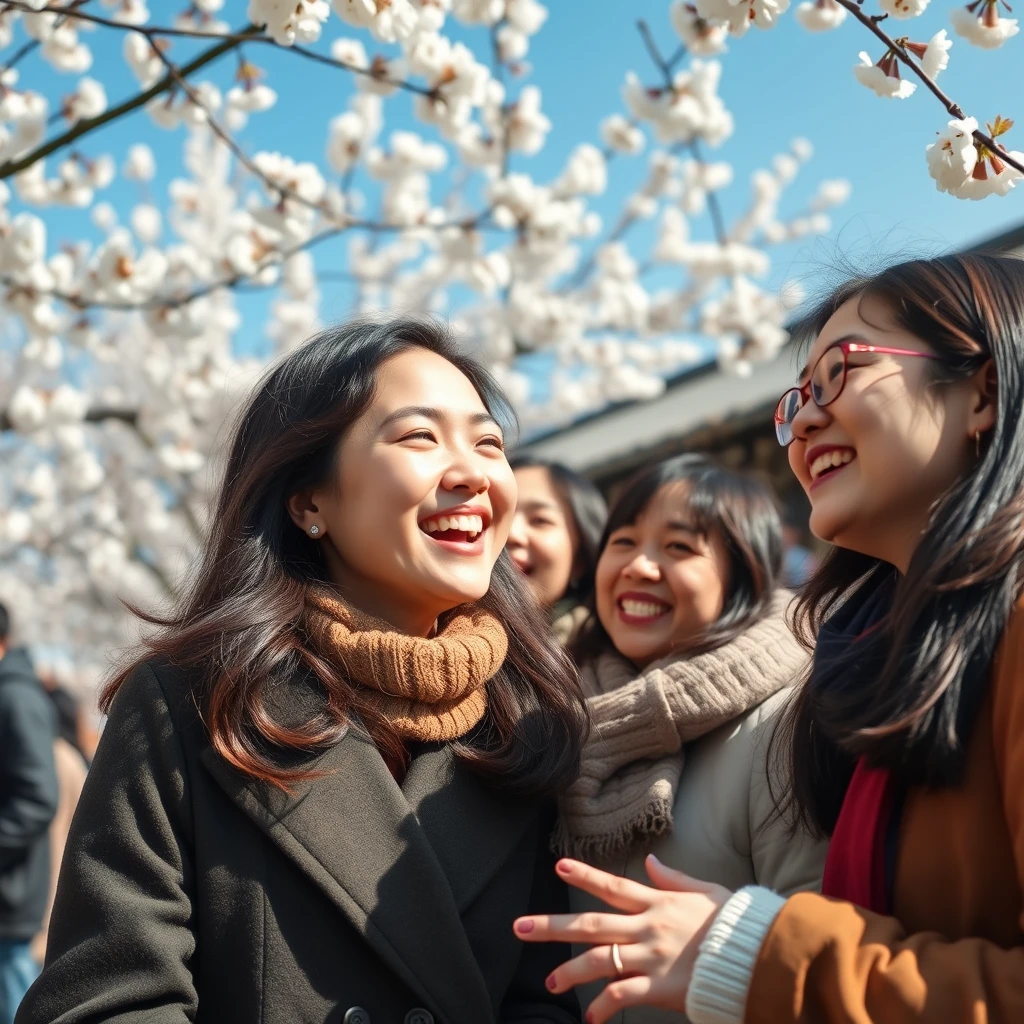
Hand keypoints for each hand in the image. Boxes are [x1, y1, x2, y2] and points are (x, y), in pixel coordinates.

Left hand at [513, 854, 730, 1023]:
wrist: (757, 955)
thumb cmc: (735, 923)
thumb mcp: (706, 890)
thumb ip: (674, 878)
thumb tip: (651, 861)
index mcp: (657, 902)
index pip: (612, 886)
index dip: (584, 875)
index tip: (558, 867)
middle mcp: (647, 927)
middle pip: (590, 924)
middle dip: (552, 926)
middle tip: (519, 927)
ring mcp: (651, 957)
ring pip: (598, 961)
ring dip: (570, 972)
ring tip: (550, 982)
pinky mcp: (660, 987)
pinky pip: (623, 996)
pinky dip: (604, 1008)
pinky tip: (591, 1018)